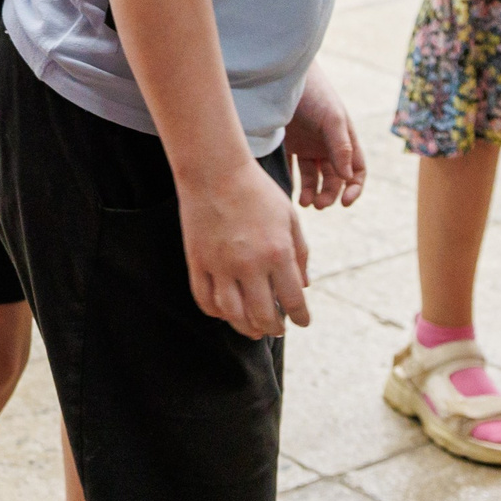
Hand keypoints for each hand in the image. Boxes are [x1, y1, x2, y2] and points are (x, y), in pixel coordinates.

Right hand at [180, 161, 310, 339]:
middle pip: (263, 315)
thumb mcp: (289, 217)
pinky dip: (217, 312)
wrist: (215, 170)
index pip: (293, 300)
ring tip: (254, 330)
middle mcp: (249, 264)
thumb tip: (302, 286)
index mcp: (277, 252)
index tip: (303, 322)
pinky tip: (226, 312)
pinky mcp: (197, 261)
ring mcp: (220, 265)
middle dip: (274, 328)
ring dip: (246, 328)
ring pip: (233, 314)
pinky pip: (205, 299)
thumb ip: (300, 253)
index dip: (301, 317)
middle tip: (278, 329)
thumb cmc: (257, 191)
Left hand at [283, 65, 366, 211]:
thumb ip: (341, 146)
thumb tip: (348, 177)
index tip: (344, 203)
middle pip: (334, 178)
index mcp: (345, 140)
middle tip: (318, 205)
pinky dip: (292, 182)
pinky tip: (289, 192)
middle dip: (329, 193)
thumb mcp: (332, 118)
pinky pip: (291, 168)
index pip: (356, 171)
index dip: (354, 188)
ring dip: (311, 192)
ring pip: (313, 177)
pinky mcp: (288, 144)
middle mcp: (328, 145)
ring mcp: (307, 145)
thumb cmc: (314, 93)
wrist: (283, 75)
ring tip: (304, 202)